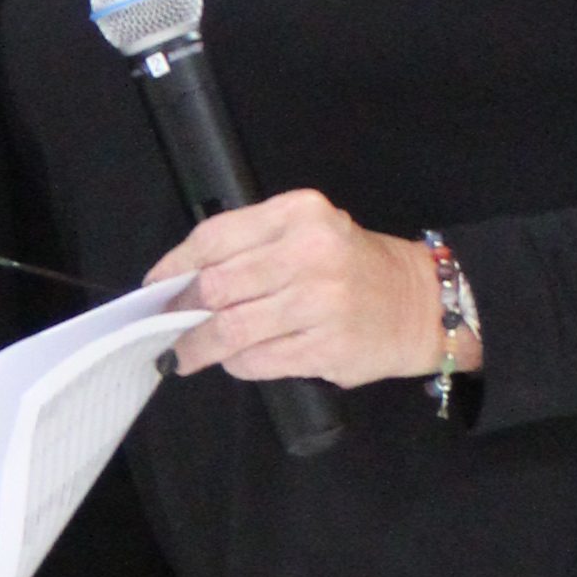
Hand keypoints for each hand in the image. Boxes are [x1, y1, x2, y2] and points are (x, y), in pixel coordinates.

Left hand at [155, 197, 447, 386]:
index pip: (216, 237)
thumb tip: (181, 282)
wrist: (419, 305)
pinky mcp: (326, 347)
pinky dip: (237, 363)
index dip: (176, 265)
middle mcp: (310, 252)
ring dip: (198, 347)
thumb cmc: (352, 268)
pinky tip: (236, 360)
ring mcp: (320, 302)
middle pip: (216, 286)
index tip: (157, 286)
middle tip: (167, 326)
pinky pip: (258, 360)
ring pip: (230, 329)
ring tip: (184, 355)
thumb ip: (251, 248)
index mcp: (299, 214)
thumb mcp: (307, 233)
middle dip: (182, 311)